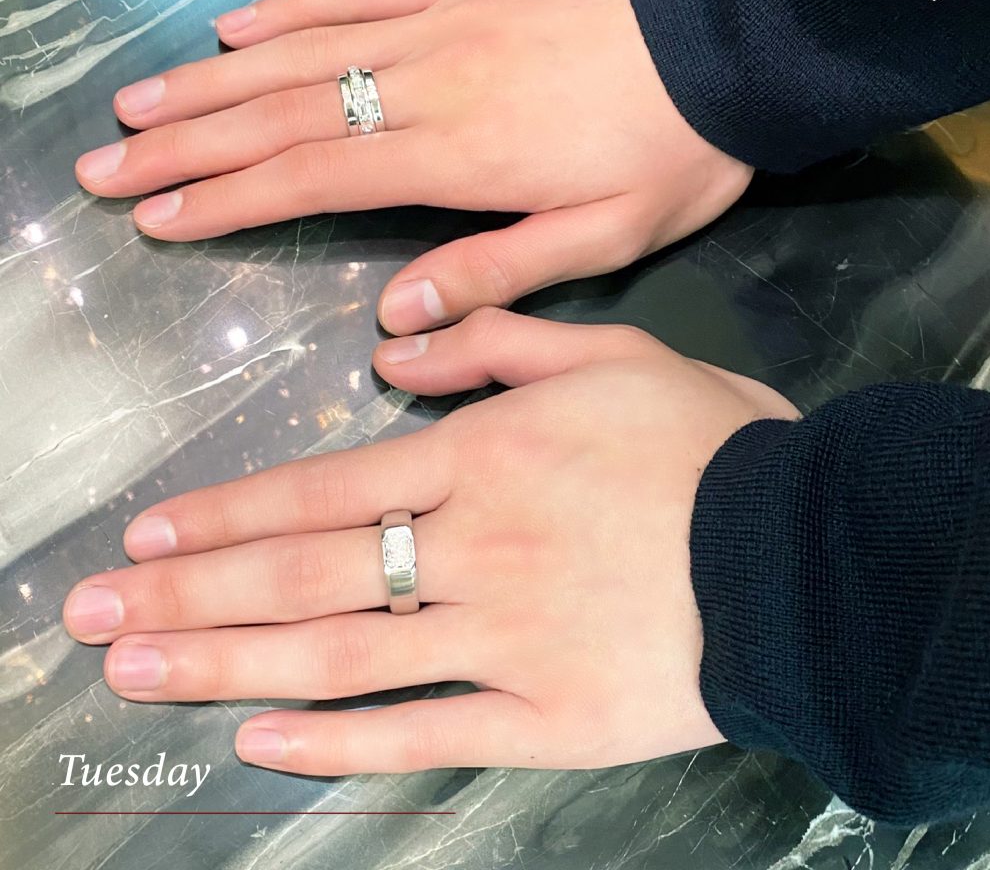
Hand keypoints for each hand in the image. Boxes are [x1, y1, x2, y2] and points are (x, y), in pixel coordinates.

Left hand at [62, 311, 795, 775]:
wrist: (806, 552)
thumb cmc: (708, 443)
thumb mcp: (613, 354)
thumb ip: (500, 339)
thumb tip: (396, 349)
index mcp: (486, 460)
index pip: (324, 490)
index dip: (226, 514)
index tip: (146, 535)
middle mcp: (474, 550)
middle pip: (307, 577)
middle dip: (189, 595)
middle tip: (93, 616)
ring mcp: (504, 643)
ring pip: (343, 657)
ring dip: (227, 664)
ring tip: (139, 674)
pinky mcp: (545, 719)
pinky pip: (426, 734)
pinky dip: (339, 742)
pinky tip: (262, 741)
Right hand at [74, 0, 751, 335]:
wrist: (729, 46)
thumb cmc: (671, 155)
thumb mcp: (602, 241)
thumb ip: (495, 275)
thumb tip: (393, 320)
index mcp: (459, 156)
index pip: (313, 181)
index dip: (226, 200)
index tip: (155, 216)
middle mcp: (428, 83)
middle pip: (284, 116)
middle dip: (188, 145)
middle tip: (108, 166)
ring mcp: (440, 22)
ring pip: (303, 51)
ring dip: (213, 80)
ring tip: (139, 105)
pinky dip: (290, 9)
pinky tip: (238, 27)